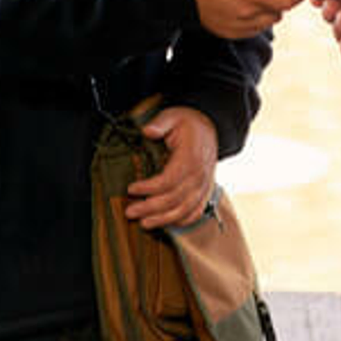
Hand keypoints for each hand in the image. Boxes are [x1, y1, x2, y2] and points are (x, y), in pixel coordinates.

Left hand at [124, 106, 218, 228]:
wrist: (210, 127)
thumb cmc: (189, 123)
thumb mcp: (173, 116)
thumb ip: (160, 123)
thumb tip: (147, 131)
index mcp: (190, 157)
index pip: (168, 180)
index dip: (149, 188)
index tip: (131, 188)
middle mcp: (199, 175)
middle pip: (173, 199)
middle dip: (149, 208)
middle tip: (130, 211)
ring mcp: (203, 185)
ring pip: (184, 210)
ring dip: (163, 219)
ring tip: (144, 223)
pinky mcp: (205, 191)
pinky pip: (195, 212)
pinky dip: (182, 221)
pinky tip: (167, 224)